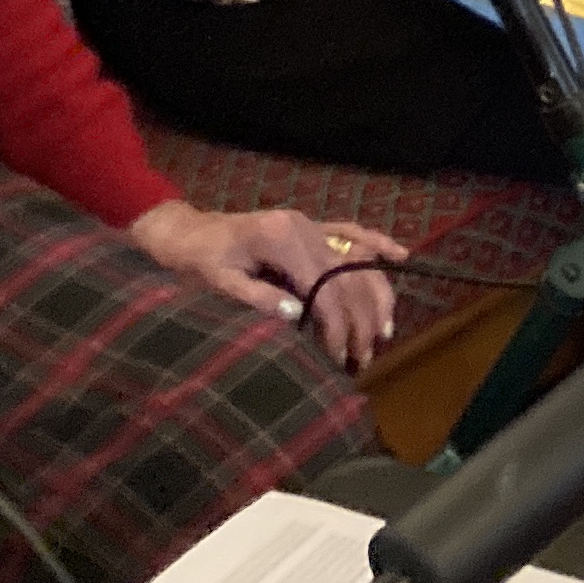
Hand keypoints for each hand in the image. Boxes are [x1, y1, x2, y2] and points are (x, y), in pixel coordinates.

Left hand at [129, 201, 407, 372]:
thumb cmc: (195, 262)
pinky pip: (352, 232)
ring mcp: (311, 224)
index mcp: (281, 238)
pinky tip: (399, 256)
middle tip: (362, 358)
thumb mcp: (217, 283)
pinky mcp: (311, 226)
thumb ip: (256, 296)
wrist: (184, 233)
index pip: (323, 287)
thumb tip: (298, 315)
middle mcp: (304, 227)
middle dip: (360, 319)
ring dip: (375, 294)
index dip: (336, 325)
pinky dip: (377, 243)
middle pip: (348, 276)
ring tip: (382, 332)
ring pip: (358, 258)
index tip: (338, 356)